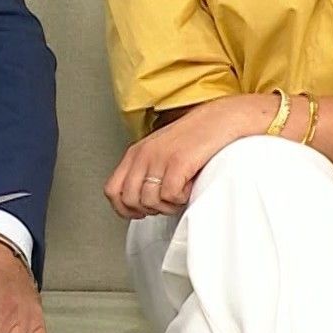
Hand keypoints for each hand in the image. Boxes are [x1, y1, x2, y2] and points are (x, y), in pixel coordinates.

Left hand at [104, 94, 274, 218]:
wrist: (220, 120)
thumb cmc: (194, 139)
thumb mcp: (160, 152)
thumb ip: (146, 172)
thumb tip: (139, 203)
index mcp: (136, 152)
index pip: (112, 190)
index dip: (124, 208)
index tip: (140, 212)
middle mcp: (144, 154)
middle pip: (130, 200)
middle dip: (149, 209)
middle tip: (167, 202)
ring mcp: (159, 157)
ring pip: (149, 201)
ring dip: (168, 205)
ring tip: (181, 192)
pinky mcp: (178, 162)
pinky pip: (170, 195)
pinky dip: (181, 198)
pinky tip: (189, 186)